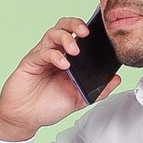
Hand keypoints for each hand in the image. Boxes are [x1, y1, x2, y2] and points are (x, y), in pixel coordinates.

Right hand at [0, 18, 121, 139]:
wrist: (26, 117)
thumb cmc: (48, 106)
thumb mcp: (79, 99)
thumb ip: (98, 90)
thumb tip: (116, 78)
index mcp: (67, 58)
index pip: (77, 35)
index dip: (86, 29)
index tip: (99, 32)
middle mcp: (54, 53)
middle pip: (63, 27)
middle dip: (75, 24)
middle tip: (85, 32)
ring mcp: (42, 55)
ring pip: (52, 34)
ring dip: (66, 38)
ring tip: (75, 51)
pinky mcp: (31, 62)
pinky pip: (43, 52)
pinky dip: (55, 55)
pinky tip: (63, 64)